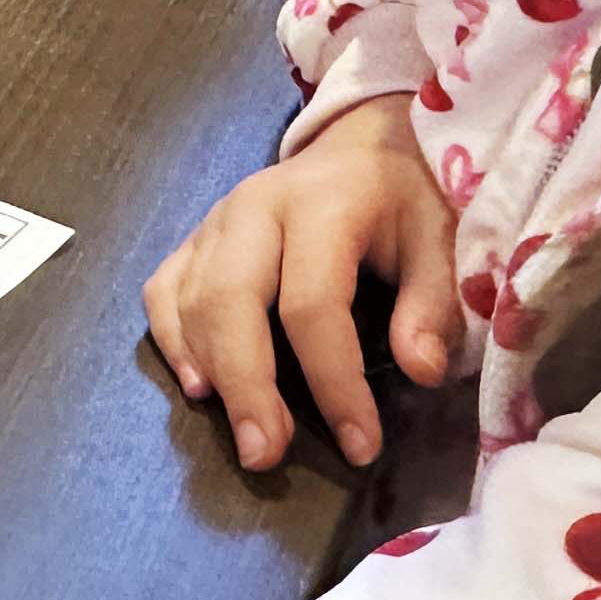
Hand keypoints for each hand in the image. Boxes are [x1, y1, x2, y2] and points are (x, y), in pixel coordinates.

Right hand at [141, 99, 456, 471]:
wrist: (360, 144)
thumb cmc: (402, 199)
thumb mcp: (437, 238)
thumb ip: (431, 302)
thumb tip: (420, 371)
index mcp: (320, 205)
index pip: (313, 303)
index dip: (334, 381)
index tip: (360, 445)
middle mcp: (254, 208)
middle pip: (230, 302)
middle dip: (246, 386)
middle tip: (266, 455)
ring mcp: (215, 221)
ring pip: (191, 300)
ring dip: (211, 372)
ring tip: (245, 435)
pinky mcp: (194, 238)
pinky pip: (163, 291)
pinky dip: (172, 342)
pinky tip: (198, 386)